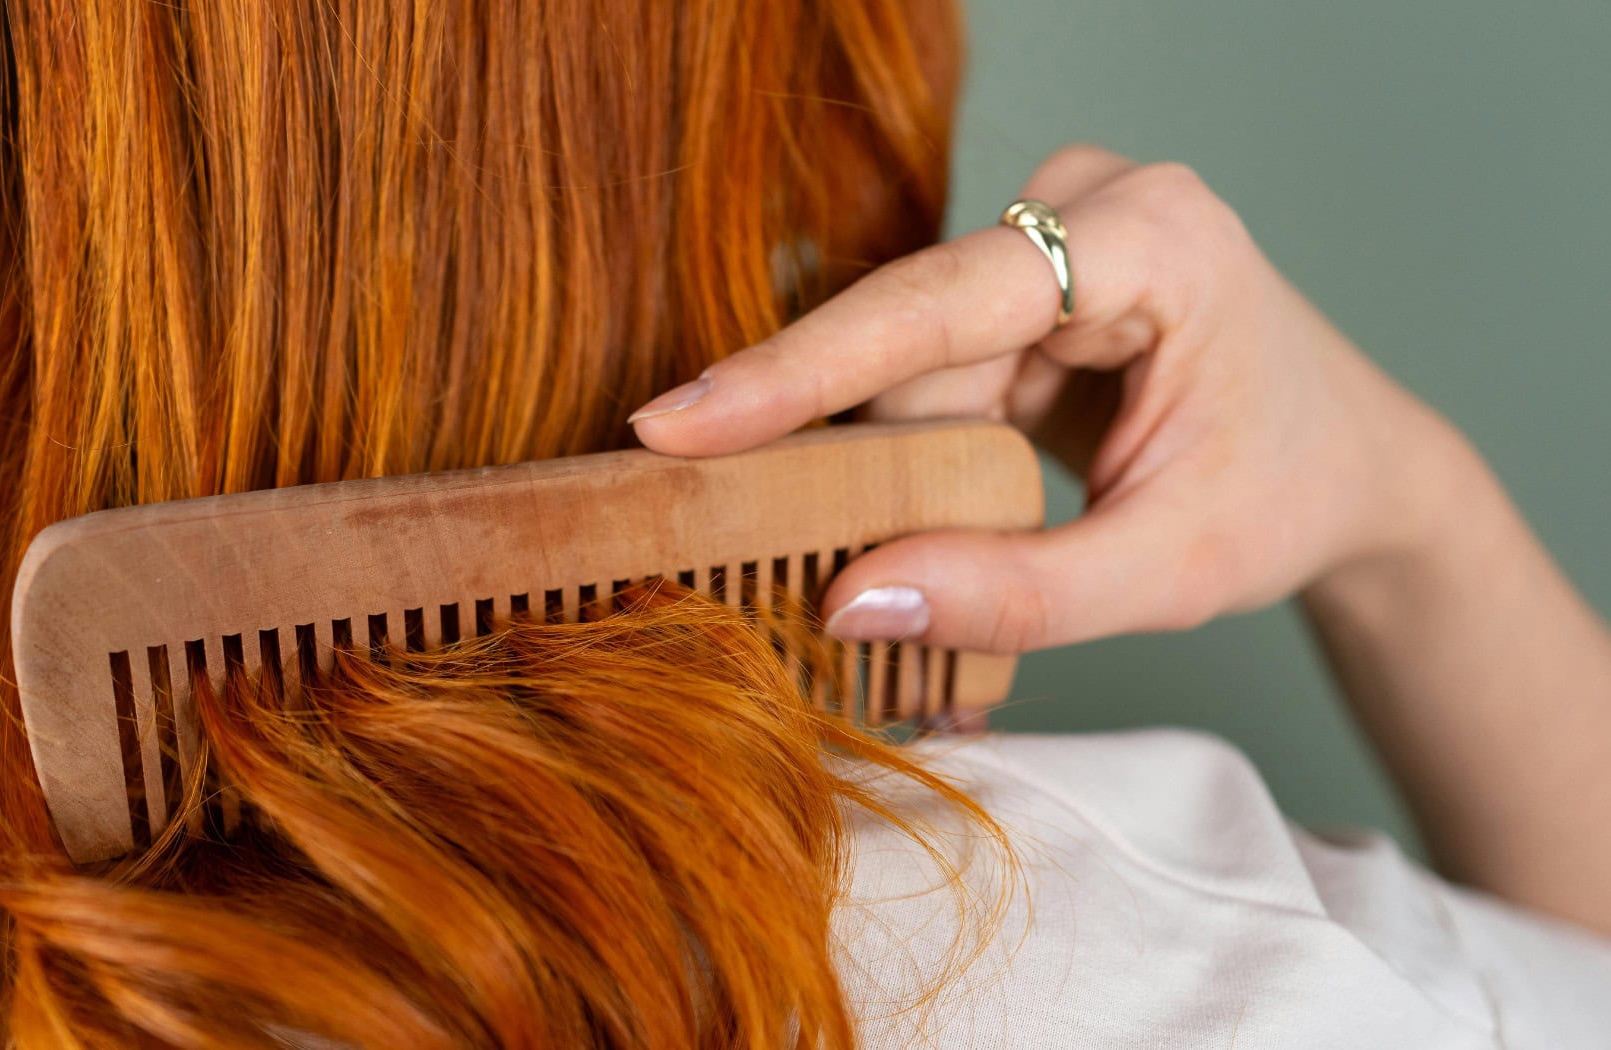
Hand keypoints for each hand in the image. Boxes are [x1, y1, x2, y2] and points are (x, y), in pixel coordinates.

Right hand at [629, 145, 1463, 651]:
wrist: (1348, 466)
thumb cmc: (1284, 501)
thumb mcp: (1168, 572)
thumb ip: (1017, 595)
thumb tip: (846, 602)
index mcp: (1155, 238)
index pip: (941, 301)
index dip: (799, 370)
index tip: (674, 425)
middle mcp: (1089, 203)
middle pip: (910, 341)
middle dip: (854, 458)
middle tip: (778, 563)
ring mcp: (1051, 231)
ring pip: (905, 361)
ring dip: (889, 466)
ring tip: (899, 554)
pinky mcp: (1021, 277)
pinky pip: (924, 368)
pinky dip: (910, 452)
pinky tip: (918, 512)